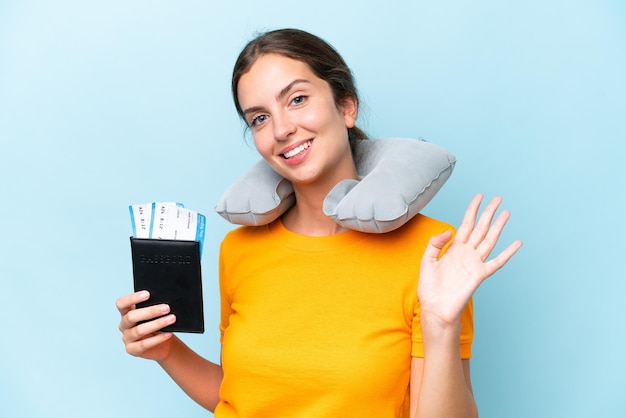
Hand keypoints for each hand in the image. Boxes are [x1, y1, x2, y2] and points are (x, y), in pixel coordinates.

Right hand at [116, 290, 176, 360]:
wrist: (163, 344)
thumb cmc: (158, 325)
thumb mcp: (155, 314)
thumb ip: (154, 306)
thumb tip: (165, 300)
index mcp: (126, 312)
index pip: (122, 303)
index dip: (132, 298)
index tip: (147, 294)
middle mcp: (124, 325)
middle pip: (131, 316)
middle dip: (150, 311)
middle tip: (166, 308)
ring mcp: (127, 338)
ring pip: (139, 330)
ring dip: (157, 324)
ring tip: (171, 319)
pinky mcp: (132, 349)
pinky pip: (144, 344)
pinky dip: (158, 338)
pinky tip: (168, 333)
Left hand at [418, 194, 522, 328]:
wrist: (435, 308)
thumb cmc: (430, 287)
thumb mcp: (427, 260)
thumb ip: (436, 243)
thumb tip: (450, 230)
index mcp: (454, 248)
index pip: (465, 224)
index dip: (472, 210)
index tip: (479, 197)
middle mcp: (466, 253)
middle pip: (480, 228)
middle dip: (489, 213)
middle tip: (498, 198)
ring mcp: (474, 263)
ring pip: (490, 240)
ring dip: (498, 226)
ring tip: (507, 213)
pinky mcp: (480, 275)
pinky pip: (497, 262)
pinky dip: (508, 253)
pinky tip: (517, 243)